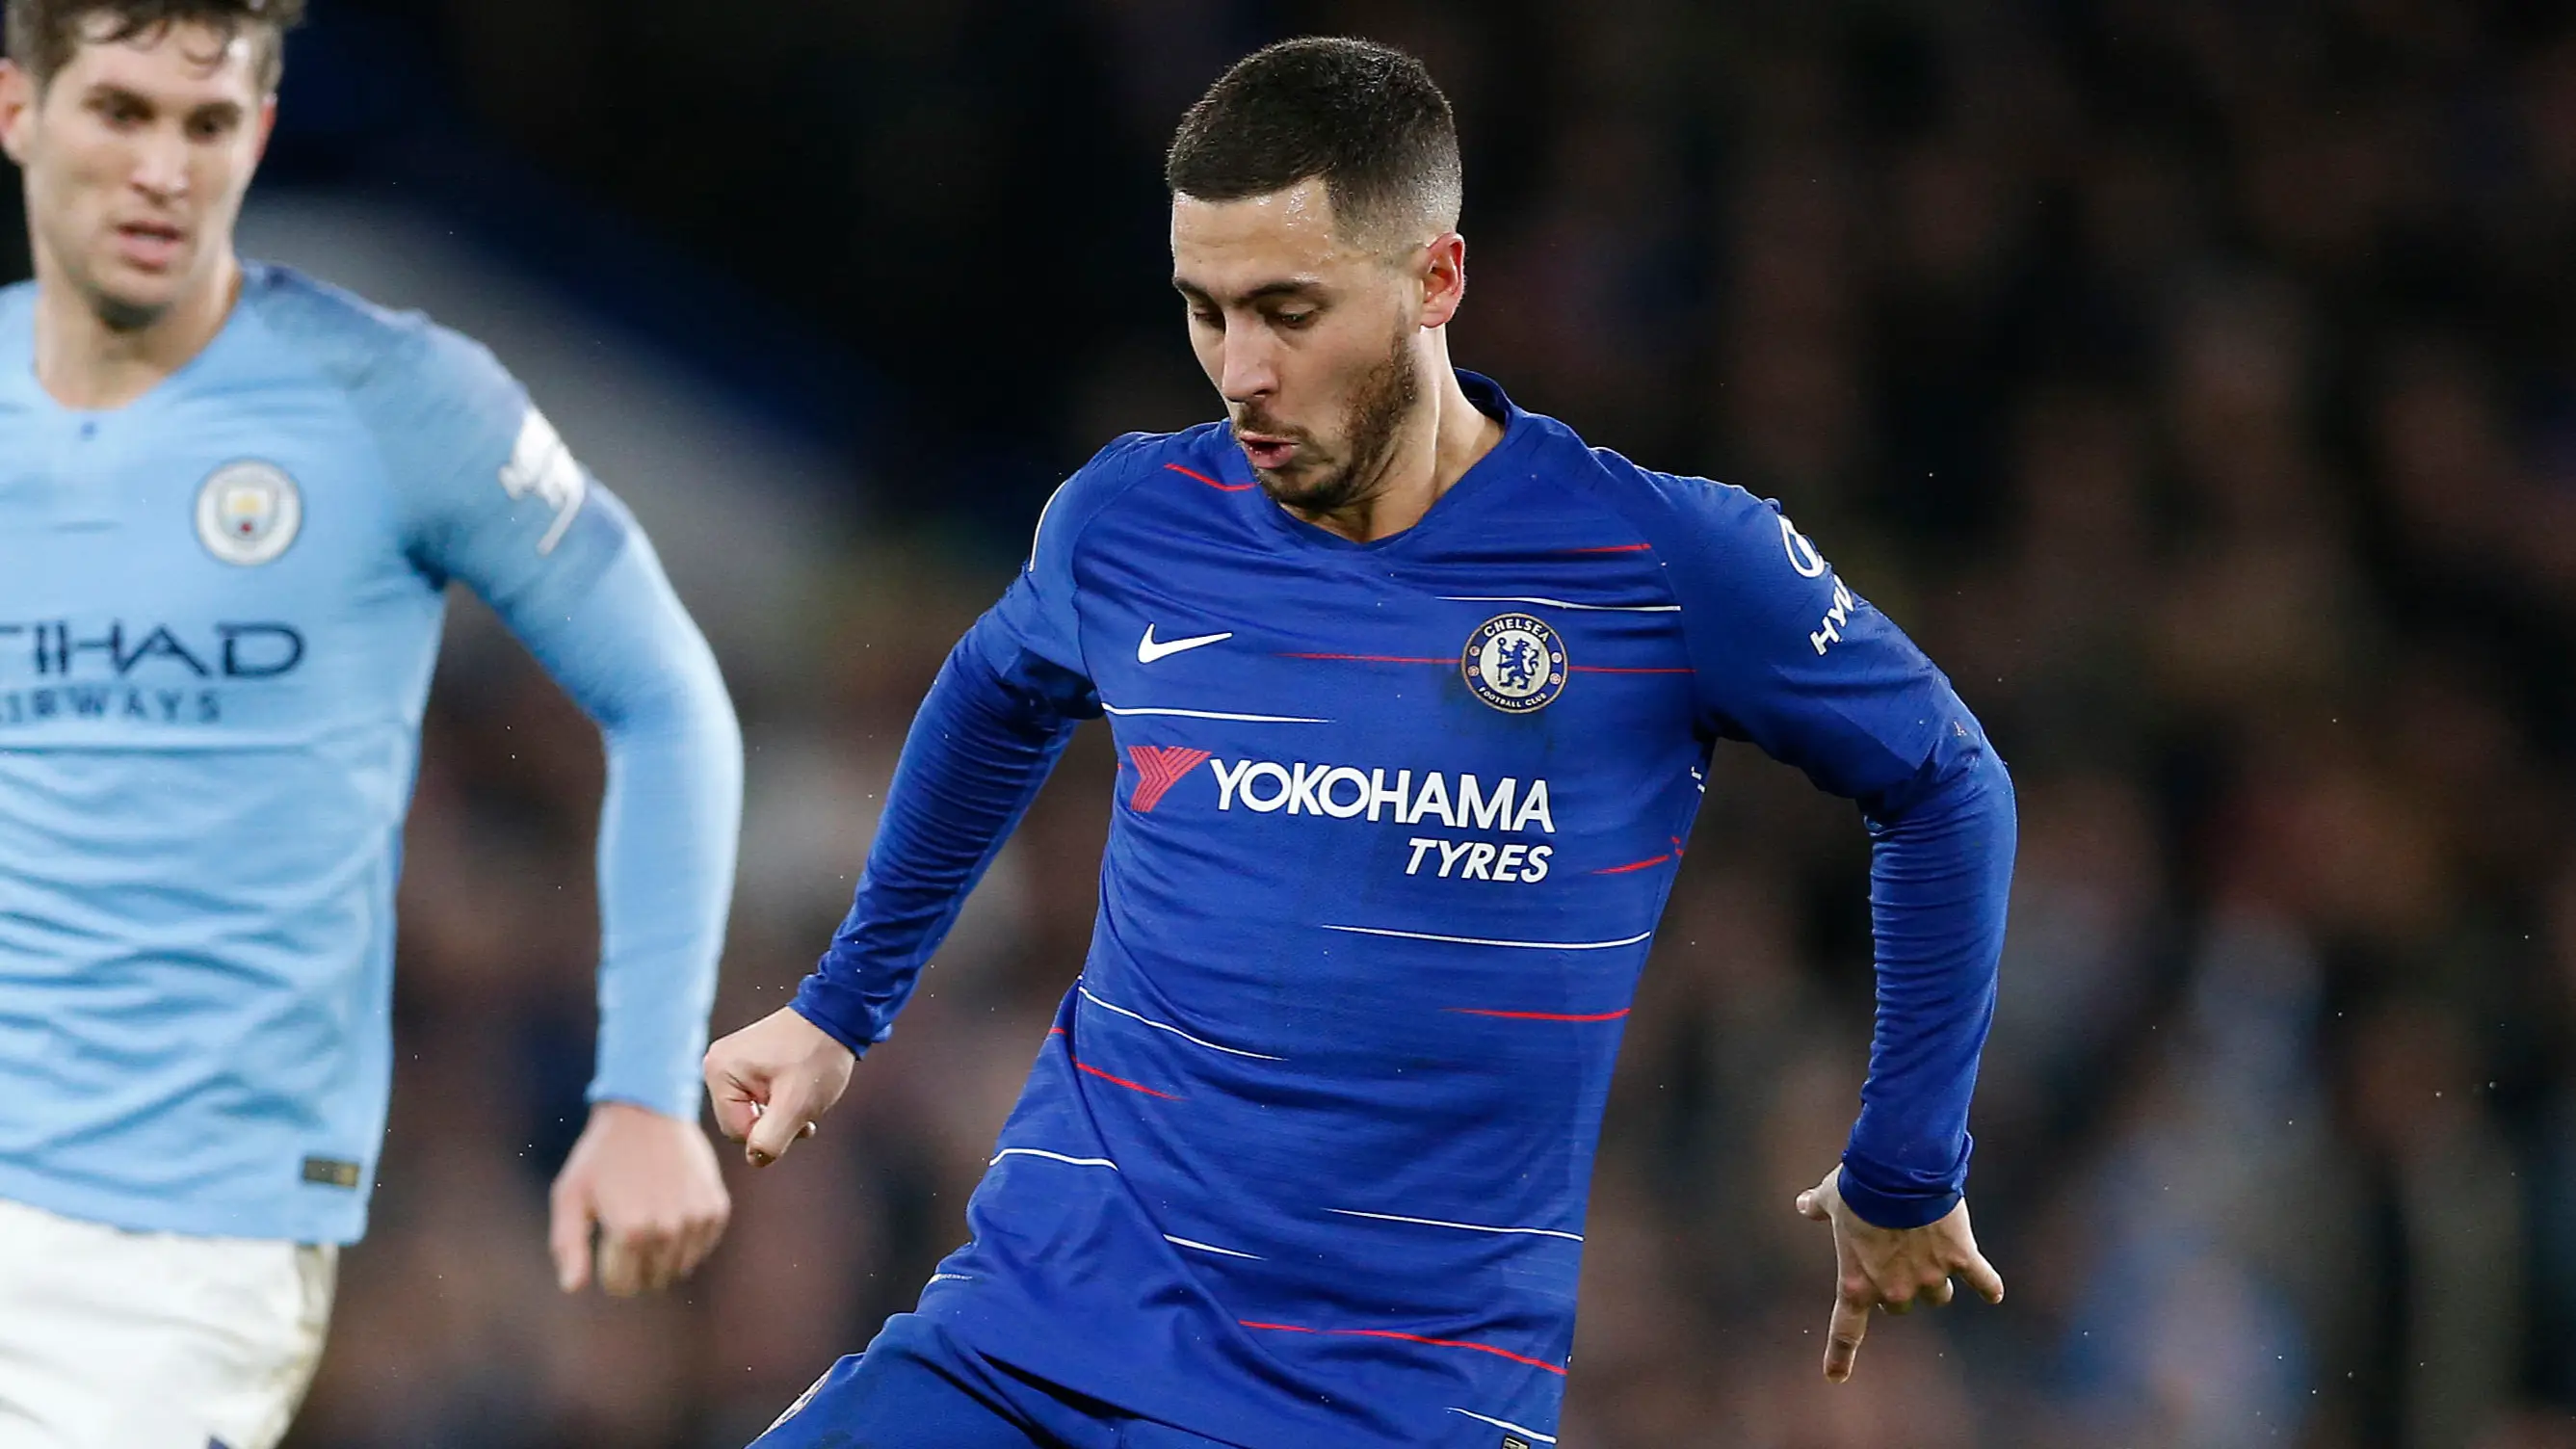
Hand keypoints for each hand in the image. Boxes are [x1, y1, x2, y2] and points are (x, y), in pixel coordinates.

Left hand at [548, 1100, 731, 1296]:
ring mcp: (697, 1219)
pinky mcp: (716, 1207)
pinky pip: (701, 1247)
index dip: (609, 1269)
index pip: (622, 1285)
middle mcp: (668, 1230)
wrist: (647, 1110)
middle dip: (636, 1265)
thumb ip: (568, 1245)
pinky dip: (686, 1239)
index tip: (607, 1242)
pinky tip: (671, 1210)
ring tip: (649, 1216)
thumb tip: (574, 1287)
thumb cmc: (600, 1155)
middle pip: (652, 1279)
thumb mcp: (570, 1195)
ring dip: (661, 1254)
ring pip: (678, 1268)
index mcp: (631, 1231)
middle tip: (627, 1226)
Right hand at [703, 1006, 855, 1168]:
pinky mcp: (746, 1061)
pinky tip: (799, 1087)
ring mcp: (730, 1061)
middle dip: (776, 1122)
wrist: (837, 1015)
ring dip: (782, 1112)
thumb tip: (755, 1160)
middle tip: (804, 1104)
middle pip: (742, 1121)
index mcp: (719, 1072)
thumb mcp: (796, 1106)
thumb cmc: (817, 1057)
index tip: (798, 1113)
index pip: (737, 1131)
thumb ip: (770, 1140)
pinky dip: (780, 1099)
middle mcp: (716, 1065)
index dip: (771, 1132)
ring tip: (805, 1093)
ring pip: (752, 1111)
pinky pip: (757, 1097)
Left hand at [1795, 1166, 2003, 1382]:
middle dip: (1901, 1287)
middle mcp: (1895, 1289)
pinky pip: (1982, 1281)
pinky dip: (1988, 1286)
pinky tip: (1993, 1293)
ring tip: (1930, 1245)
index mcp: (1857, 1281)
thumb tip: (1803, 1204)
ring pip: (1937, 1295)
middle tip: (1897, 1255)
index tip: (1835, 1378)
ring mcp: (1931, 1276)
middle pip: (1901, 1306)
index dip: (1840, 1355)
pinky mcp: (1962, 1258)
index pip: (1846, 1329)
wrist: (1900, 1169)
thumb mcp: (1831, 1196)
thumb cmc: (1859, 1184)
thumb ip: (1818, 1206)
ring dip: (1935, 1278)